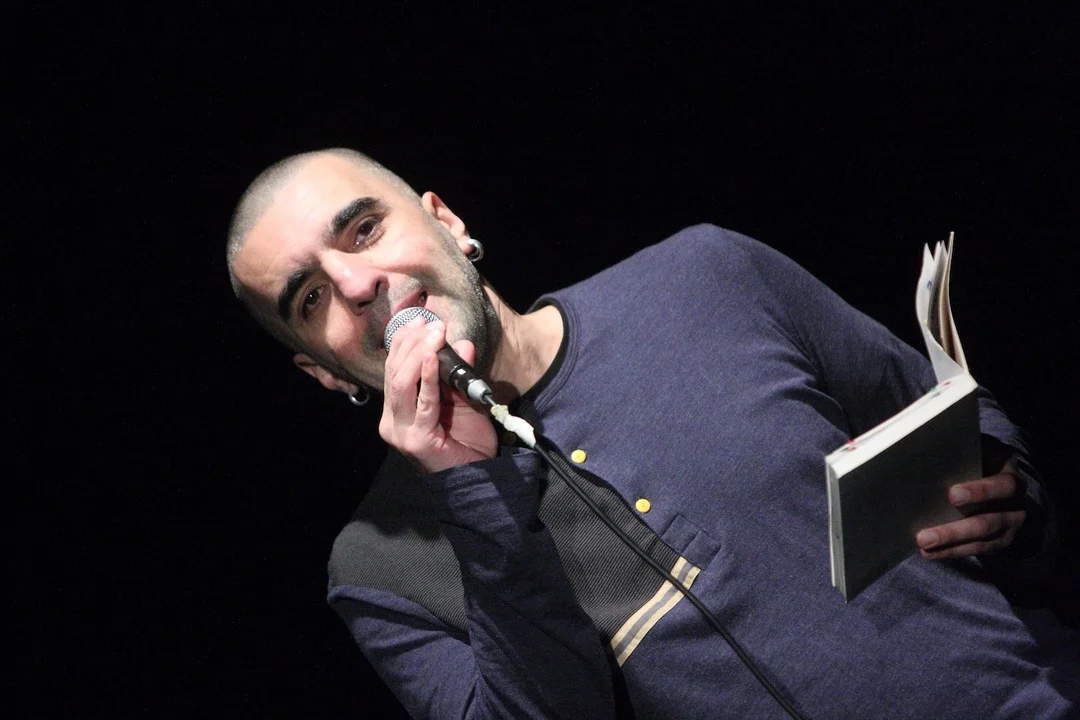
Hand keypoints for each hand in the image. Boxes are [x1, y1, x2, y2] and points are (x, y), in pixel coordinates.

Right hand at [379, 317, 497, 473]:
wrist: (479, 476)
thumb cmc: (467, 440)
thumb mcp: (462, 399)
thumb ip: (458, 373)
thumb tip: (462, 342)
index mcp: (397, 410)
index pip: (392, 369)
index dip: (404, 342)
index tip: (423, 321)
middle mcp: (391, 420)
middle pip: (393, 372)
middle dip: (412, 344)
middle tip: (433, 326)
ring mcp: (400, 431)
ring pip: (400, 383)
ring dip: (419, 355)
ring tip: (435, 336)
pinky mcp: (415, 439)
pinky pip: (422, 402)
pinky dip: (426, 378)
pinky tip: (431, 359)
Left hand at [916, 457, 1024, 559]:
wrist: (1007, 483)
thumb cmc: (982, 460)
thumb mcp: (981, 449)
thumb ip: (963, 449)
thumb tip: (930, 444)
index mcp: (1011, 476)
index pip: (1003, 486)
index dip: (980, 491)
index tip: (952, 495)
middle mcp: (1016, 504)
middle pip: (989, 521)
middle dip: (955, 530)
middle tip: (925, 536)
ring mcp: (1010, 525)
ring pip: (982, 540)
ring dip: (950, 545)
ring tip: (923, 546)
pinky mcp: (1001, 541)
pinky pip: (978, 550)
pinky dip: (952, 552)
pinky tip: (929, 553)